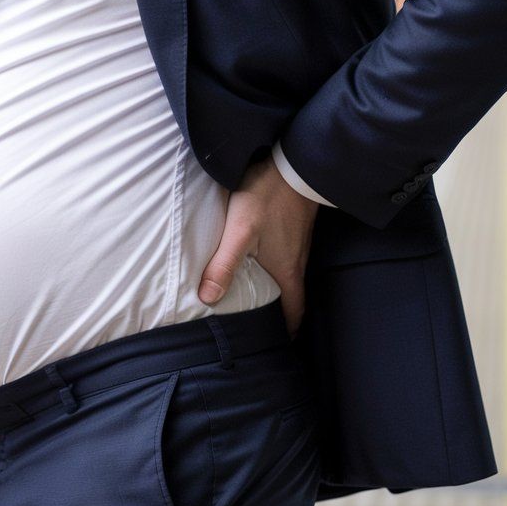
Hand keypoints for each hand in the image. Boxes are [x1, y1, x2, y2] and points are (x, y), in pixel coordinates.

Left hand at [198, 154, 319, 336]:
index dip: (288, 331)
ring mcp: (299, 243)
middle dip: (279, 313)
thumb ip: (224, 264)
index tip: (277, 344)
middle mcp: (298, 261)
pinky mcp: (295, 226)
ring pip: (289, 275)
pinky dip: (276, 265)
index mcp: (288, 271)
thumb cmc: (269, 196)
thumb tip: (207, 298)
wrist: (296, 162)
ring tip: (255, 295)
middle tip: (260, 324)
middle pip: (292, 296)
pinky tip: (259, 258)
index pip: (295, 312)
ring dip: (276, 289)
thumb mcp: (241, 231)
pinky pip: (287, 255)